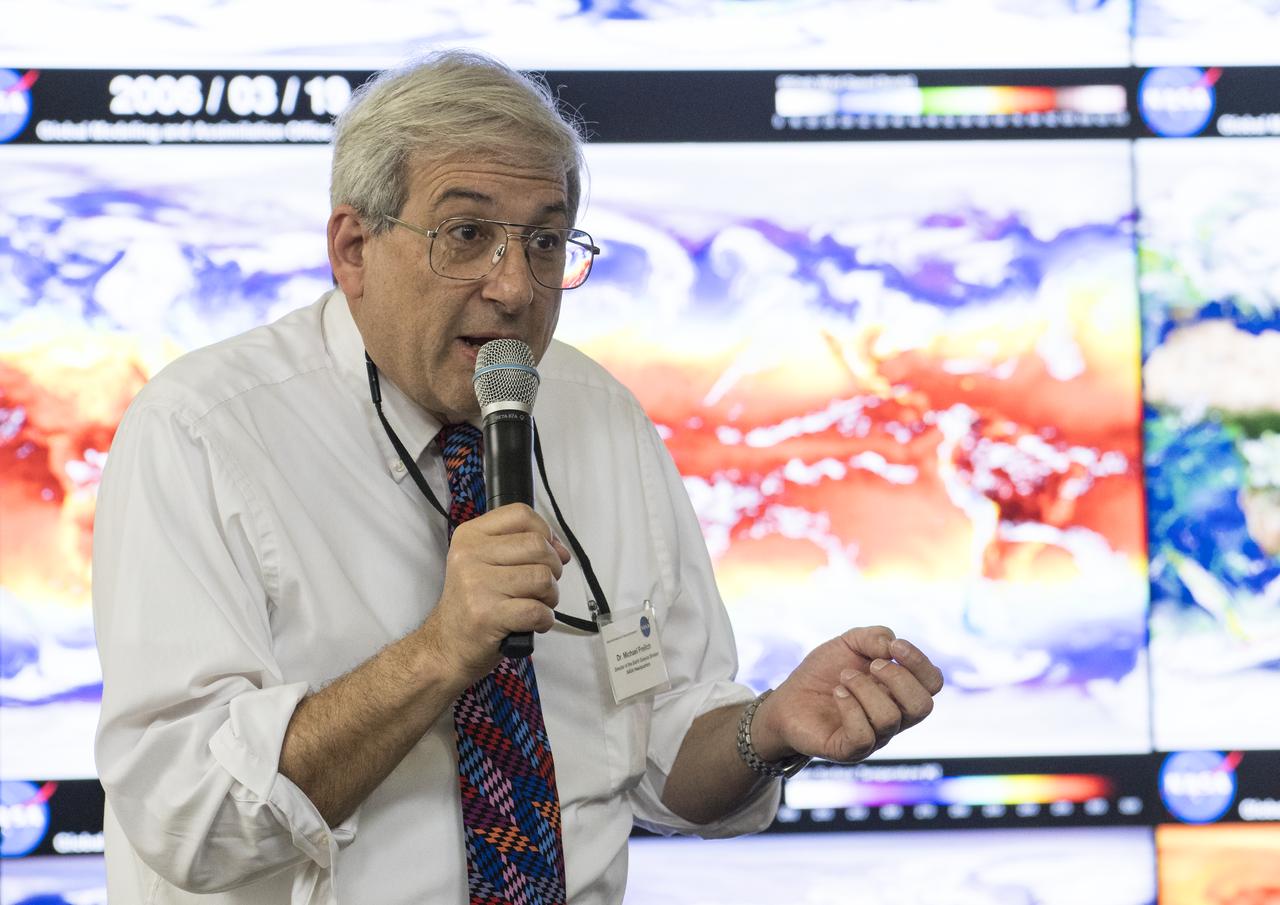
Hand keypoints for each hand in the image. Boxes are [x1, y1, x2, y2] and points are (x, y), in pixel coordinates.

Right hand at [420, 504, 570, 685]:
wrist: (446, 646)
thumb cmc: (474, 604)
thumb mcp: (487, 564)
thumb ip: (524, 548)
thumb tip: (563, 550)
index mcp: (470, 536)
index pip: (521, 514)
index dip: (545, 533)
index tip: (546, 553)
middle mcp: (470, 555)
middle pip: (538, 546)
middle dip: (552, 569)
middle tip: (540, 587)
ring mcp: (476, 584)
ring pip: (542, 578)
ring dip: (550, 597)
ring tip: (534, 605)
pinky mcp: (487, 615)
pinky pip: (537, 610)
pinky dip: (544, 620)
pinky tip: (532, 623)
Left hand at [751, 626, 942, 764]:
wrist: (787, 699)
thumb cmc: (823, 673)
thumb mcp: (848, 643)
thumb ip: (873, 637)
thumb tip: (892, 646)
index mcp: (900, 691)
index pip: (933, 683)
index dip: (920, 662)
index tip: (894, 646)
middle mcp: (895, 717)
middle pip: (923, 706)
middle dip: (898, 678)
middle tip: (871, 665)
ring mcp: (875, 737)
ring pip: (890, 718)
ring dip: (864, 688)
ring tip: (843, 679)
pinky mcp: (850, 750)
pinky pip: (864, 735)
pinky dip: (851, 707)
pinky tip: (837, 693)